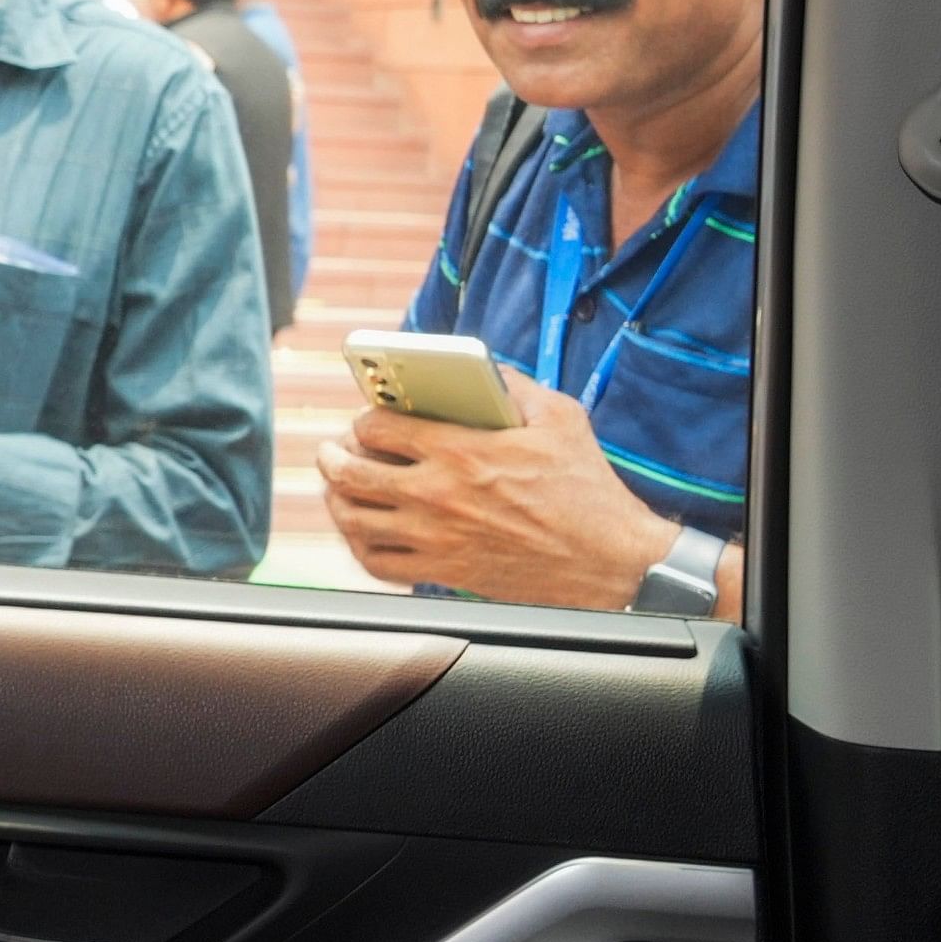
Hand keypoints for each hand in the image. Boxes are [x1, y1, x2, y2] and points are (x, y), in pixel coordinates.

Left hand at [315, 372, 678, 607]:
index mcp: (462, 450)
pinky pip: (376, 563)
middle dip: (332, 457)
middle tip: (331, 452)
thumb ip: (514, 386)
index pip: (379, 427)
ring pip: (354, 519)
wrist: (609, 561)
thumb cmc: (588, 489)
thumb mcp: (560, 418)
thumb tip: (482, 370)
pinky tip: (362, 534)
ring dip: (336, 500)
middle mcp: (437, 494)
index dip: (363, 420)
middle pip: (351, 473)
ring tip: (336, 490)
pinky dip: (359, 546)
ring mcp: (435, 537)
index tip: (366, 420)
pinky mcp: (442, 571)